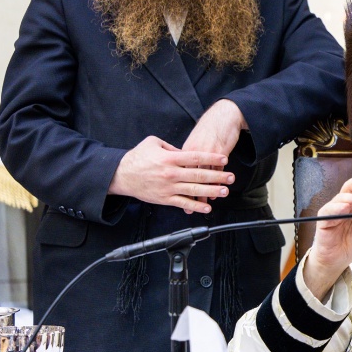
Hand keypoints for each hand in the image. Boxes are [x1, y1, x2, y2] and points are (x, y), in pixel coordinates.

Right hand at [108, 136, 234, 213]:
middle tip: (231, 177)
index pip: (195, 157)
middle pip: (198, 175)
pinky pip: (183, 203)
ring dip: (211, 191)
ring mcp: (168, 188)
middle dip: (217, 176)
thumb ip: (171, 146)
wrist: (121, 175)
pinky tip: (207, 208)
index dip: (211, 157)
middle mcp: (171, 173)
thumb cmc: (137, 158)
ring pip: (194, 190)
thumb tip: (185, 151)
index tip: (224, 158)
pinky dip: (196, 206)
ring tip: (224, 191)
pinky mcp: (165, 199)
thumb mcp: (153, 143)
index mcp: (169, 158)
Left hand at [180, 100, 246, 210]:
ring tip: (204, 203)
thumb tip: (178, 164)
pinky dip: (216, 182)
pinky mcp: (220, 154)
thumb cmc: (208, 129)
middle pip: (189, 177)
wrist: (223, 117)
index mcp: (184, 150)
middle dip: (189, 193)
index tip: (173, 196)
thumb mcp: (192, 140)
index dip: (176, 185)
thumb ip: (184, 153)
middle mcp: (194, 153)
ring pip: (204, 177)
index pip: (178, 171)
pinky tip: (216, 191)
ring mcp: (207, 154)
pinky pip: (217, 172)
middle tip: (188, 207)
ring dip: (204, 192)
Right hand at [302, 167, 351, 298]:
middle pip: (350, 189)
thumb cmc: (351, 244)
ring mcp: (333, 212)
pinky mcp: (324, 221)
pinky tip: (344, 208)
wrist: (338, 261)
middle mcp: (345, 206)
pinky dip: (336, 209)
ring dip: (348, 196)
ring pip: (339, 198)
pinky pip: (329, 212)